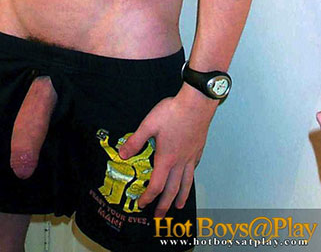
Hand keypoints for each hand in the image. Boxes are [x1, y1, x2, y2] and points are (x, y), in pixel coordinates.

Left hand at [118, 86, 217, 216]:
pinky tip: (189, 178)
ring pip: (186, 182)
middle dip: (164, 205)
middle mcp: (180, 162)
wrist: (197, 103)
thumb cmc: (172, 113)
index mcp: (166, 158)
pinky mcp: (198, 149)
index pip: (157, 185)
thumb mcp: (148, 124)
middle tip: (159, 216)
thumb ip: (135, 141)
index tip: (142, 203)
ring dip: (180, 196)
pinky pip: (193, 170)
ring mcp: (191, 156)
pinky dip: (189, 179)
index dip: (148, 197)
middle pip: (172, 189)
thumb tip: (122, 154)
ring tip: (178, 206)